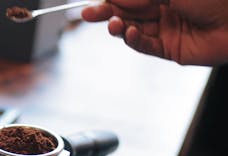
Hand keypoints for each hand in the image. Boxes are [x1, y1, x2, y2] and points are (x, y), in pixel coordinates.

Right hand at [81, 0, 227, 65]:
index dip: (110, 0)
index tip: (91, 2)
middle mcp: (164, 8)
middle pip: (127, 11)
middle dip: (106, 12)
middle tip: (87, 15)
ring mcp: (167, 29)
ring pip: (133, 29)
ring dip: (119, 27)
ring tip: (112, 25)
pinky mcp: (171, 49)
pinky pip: (146, 45)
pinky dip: (134, 40)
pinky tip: (130, 32)